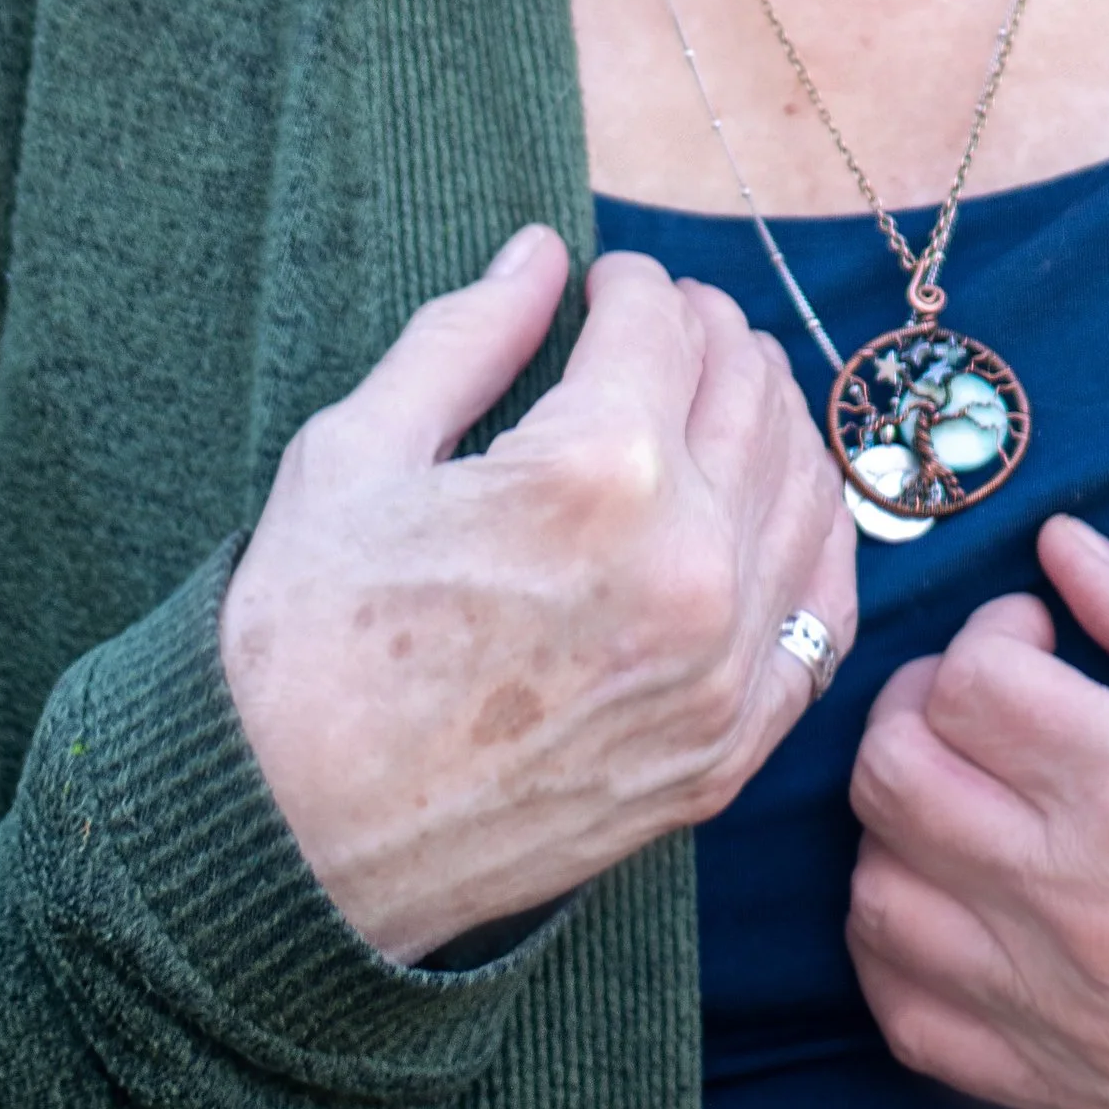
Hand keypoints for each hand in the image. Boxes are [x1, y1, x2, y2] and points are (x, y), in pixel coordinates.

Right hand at [219, 228, 854, 963]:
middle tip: (652, 329)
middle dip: (702, 332)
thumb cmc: (300, 648)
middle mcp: (691, 566)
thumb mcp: (355, 453)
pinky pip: (825, 610)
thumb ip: (466, 336)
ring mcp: (724, 671)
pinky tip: (764, 504)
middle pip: (749, 385)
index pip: (661, 321)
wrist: (283, 855)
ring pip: (805, 483)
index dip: (626, 283)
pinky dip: (809, 536)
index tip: (598, 284)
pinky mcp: (728, 752)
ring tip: (701, 401)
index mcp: (598, 473)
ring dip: (761, 417)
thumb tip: (540, 253)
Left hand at [846, 512, 1108, 1108]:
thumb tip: (1064, 546)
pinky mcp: (1061, 1087)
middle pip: (893, 781)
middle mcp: (1080, 906)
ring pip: (878, 900)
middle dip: (917, 705)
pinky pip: (909, 1019)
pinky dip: (899, 951)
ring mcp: (1061, 1009)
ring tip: (967, 793)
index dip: (990, 631)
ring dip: (899, 825)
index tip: (1037, 634)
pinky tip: (953, 899)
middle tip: (985, 696)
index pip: (970, 686)